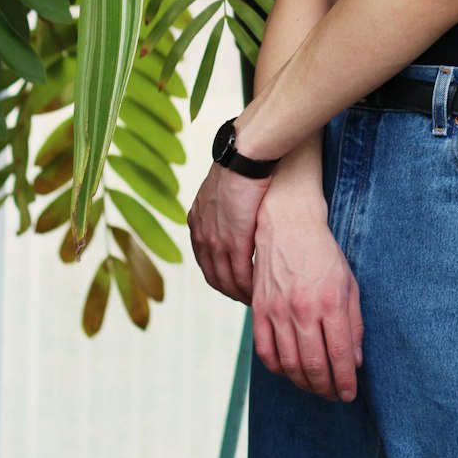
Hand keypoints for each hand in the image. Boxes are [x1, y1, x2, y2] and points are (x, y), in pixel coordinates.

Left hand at [188, 161, 269, 304]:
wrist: (243, 158)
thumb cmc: (241, 166)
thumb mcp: (224, 188)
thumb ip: (224, 205)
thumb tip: (235, 209)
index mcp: (197, 222)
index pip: (205, 260)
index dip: (219, 275)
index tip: (233, 283)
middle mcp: (201, 235)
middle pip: (213, 275)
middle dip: (229, 290)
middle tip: (246, 297)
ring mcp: (216, 241)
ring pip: (226, 279)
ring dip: (240, 292)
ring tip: (255, 299)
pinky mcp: (234, 242)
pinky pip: (239, 274)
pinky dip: (249, 287)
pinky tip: (260, 291)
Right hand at [251, 181, 363, 402]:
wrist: (288, 225)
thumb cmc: (324, 254)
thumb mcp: (349, 283)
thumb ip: (354, 323)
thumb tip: (356, 361)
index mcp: (330, 301)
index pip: (339, 355)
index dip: (345, 381)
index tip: (349, 393)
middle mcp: (303, 309)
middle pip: (314, 366)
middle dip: (327, 389)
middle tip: (334, 395)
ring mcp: (278, 310)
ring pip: (289, 365)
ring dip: (304, 384)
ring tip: (316, 387)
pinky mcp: (259, 309)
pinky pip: (265, 352)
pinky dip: (278, 369)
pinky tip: (290, 371)